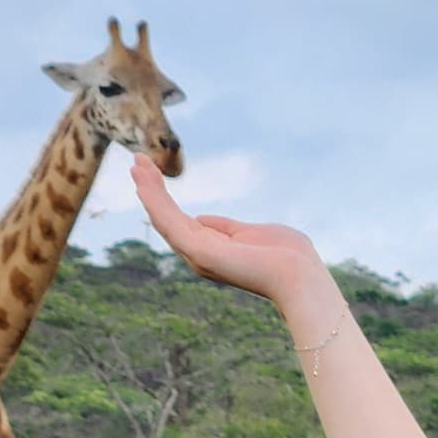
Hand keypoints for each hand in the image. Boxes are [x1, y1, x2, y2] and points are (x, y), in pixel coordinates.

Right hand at [129, 155, 320, 304]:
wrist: (301, 276)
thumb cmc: (286, 257)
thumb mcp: (251, 232)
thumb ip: (226, 227)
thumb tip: (202, 220)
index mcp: (212, 250)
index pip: (180, 221)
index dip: (165, 198)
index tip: (153, 172)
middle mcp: (200, 256)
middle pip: (167, 219)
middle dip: (151, 190)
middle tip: (136, 161)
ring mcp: (199, 256)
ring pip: (165, 219)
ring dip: (149, 191)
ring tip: (136, 164)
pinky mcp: (200, 252)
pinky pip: (171, 223)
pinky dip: (156, 202)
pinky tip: (145, 183)